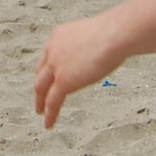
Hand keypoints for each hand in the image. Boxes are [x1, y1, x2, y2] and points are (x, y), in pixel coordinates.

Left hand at [34, 13, 123, 129]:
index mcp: (59, 36)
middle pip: (41, 73)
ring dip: (41, 102)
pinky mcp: (63, 81)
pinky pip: (52, 102)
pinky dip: (49, 114)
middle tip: (40, 97)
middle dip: (40, 86)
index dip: (46, 70)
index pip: (47, 56)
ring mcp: (56, 66)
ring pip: (42, 89)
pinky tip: (49, 123)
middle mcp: (53, 50)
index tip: (48, 78)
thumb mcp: (94, 36)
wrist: (114, 34)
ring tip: (41, 112)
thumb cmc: (114, 32)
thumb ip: (92, 45)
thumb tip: (104, 49)